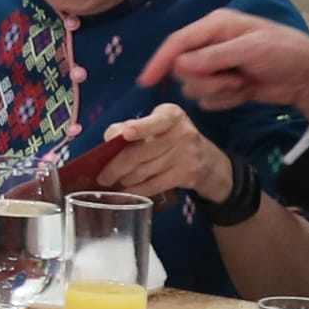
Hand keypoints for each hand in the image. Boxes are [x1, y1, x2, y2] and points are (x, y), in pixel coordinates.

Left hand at [85, 101, 231, 206]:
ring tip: (112, 182)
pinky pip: (155, 184)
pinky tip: (125, 192)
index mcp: (171, 115)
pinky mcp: (187, 174)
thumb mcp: (154, 125)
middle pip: (140, 152)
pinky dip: (137, 190)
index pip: (155, 121)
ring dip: (124, 179)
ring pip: (145, 171)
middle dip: (116, 166)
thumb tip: (109, 139)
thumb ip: (130, 127)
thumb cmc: (169, 138)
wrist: (207, 159)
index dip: (141, 128)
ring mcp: (187, 154)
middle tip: (102, 177)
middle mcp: (182, 132)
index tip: (125, 134)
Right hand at [141, 7, 308, 120]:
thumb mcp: (251, 50)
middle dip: (207, 80)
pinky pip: (207, 99)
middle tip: (233, 79)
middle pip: (182, 69)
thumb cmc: (285, 53)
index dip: (159, 61)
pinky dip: (226, 100)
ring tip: (244, 84)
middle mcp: (210, 44)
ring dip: (219, 91)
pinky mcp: (224, 85)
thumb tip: (179, 65)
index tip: (146, 82)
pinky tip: (245, 92)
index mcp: (214, 25)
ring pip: (193, 86)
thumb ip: (213, 56)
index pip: (176, 43)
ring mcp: (216, 66)